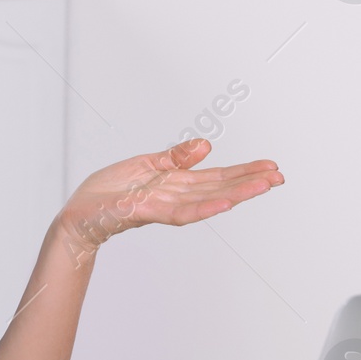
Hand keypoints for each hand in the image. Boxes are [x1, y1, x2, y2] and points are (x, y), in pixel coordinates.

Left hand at [58, 137, 282, 261]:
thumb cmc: (109, 192)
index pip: (215, 177)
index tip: (270, 167)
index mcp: (175, 183)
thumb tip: (207, 145)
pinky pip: (179, 211)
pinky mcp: (145, 211)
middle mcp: (174, 196)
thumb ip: (177, 157)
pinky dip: (203, 208)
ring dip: (236, 193)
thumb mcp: (146, 165)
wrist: (80, 214)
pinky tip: (224, 202)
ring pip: (206, 200)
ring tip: (263, 186)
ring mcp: (162, 206)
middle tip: (280, 177)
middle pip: (218, 188)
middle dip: (249, 182)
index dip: (243, 172)